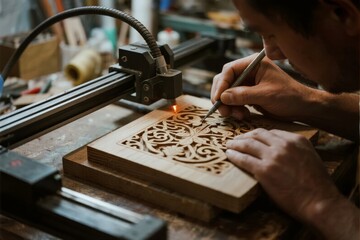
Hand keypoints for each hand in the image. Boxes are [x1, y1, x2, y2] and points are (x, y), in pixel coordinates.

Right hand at [211, 54, 314, 120]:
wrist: (302, 108)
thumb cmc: (289, 97)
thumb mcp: (265, 95)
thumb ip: (243, 95)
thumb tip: (223, 97)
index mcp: (253, 64)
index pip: (229, 70)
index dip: (221, 84)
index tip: (218, 99)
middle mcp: (248, 71)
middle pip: (225, 81)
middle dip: (222, 97)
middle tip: (223, 111)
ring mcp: (247, 83)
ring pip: (227, 93)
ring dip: (228, 105)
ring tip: (237, 115)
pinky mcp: (248, 94)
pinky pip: (234, 101)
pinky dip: (234, 109)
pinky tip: (242, 115)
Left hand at [226, 128, 358, 239]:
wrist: (318, 201)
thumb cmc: (316, 184)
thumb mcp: (310, 157)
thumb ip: (295, 149)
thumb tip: (280, 148)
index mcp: (296, 140)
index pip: (271, 132)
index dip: (258, 135)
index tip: (251, 138)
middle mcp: (283, 145)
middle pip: (257, 135)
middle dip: (245, 136)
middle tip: (236, 140)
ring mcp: (273, 157)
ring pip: (248, 144)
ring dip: (236, 144)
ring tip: (229, 146)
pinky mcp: (264, 170)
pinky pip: (244, 159)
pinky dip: (234, 156)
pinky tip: (229, 155)